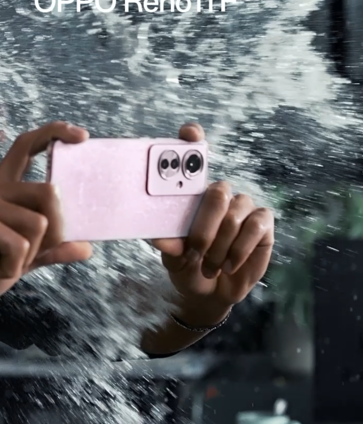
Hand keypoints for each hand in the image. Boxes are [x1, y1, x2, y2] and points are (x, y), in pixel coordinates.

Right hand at [0, 121, 92, 311]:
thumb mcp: (18, 263)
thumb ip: (48, 250)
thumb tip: (86, 247)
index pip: (25, 148)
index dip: (54, 134)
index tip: (82, 136)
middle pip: (49, 194)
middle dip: (52, 233)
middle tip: (23, 258)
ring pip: (39, 223)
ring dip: (27, 256)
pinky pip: (20, 244)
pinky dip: (13, 266)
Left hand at [151, 123, 274, 318]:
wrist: (210, 291)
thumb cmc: (187, 265)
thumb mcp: (172, 256)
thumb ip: (168, 244)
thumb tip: (160, 237)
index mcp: (191, 195)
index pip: (193, 156)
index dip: (193, 140)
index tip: (190, 132)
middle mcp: (218, 194)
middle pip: (217, 191)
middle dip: (204, 226)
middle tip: (195, 251)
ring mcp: (242, 206)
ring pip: (234, 214)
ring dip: (219, 246)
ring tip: (210, 265)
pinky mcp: (263, 223)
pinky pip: (255, 227)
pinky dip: (238, 249)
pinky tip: (228, 265)